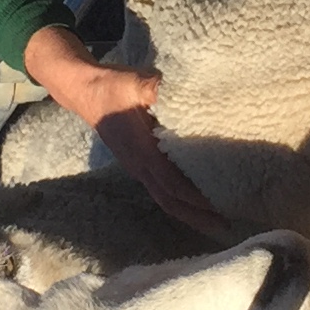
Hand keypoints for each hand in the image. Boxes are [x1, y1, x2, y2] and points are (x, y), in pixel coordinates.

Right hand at [22, 26, 230, 238]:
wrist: (83, 90)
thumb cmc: (111, 87)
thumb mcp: (136, 83)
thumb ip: (159, 89)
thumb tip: (185, 91)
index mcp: (142, 151)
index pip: (173, 183)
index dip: (196, 198)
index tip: (220, 207)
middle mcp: (139, 165)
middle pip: (170, 202)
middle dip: (197, 217)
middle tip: (226, 227)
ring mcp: (137, 166)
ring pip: (165, 198)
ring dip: (189, 211)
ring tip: (215, 219)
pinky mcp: (138, 162)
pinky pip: (161, 188)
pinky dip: (180, 198)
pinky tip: (195, 197)